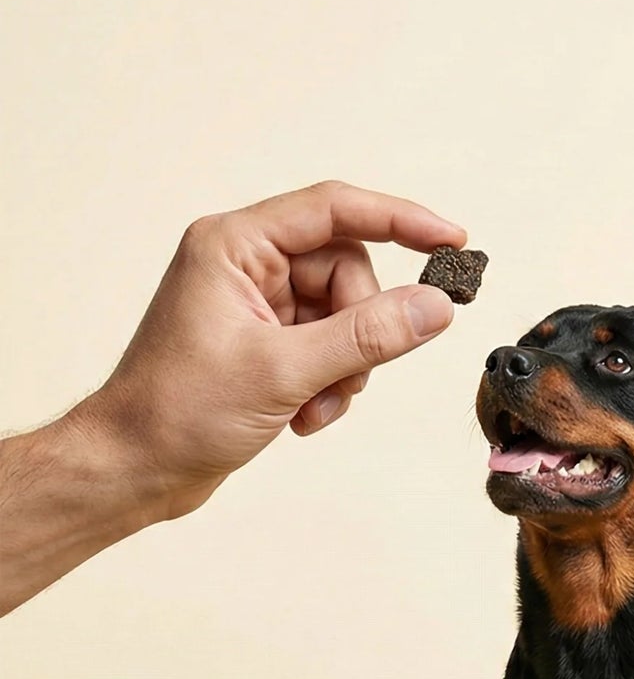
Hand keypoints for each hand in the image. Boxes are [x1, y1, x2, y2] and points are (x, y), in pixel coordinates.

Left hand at [83, 180, 466, 516]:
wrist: (135, 467)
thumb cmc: (179, 411)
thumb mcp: (285, 372)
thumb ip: (367, 337)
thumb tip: (434, 307)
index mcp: (234, 245)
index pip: (335, 211)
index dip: (400, 221)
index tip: (453, 242)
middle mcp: (246, 264)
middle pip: (347, 273)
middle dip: (360, 330)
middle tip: (344, 377)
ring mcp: (257, 304)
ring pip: (345, 316)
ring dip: (346, 369)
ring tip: (315, 406)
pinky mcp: (266, 342)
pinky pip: (330, 347)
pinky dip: (330, 385)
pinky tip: (304, 416)